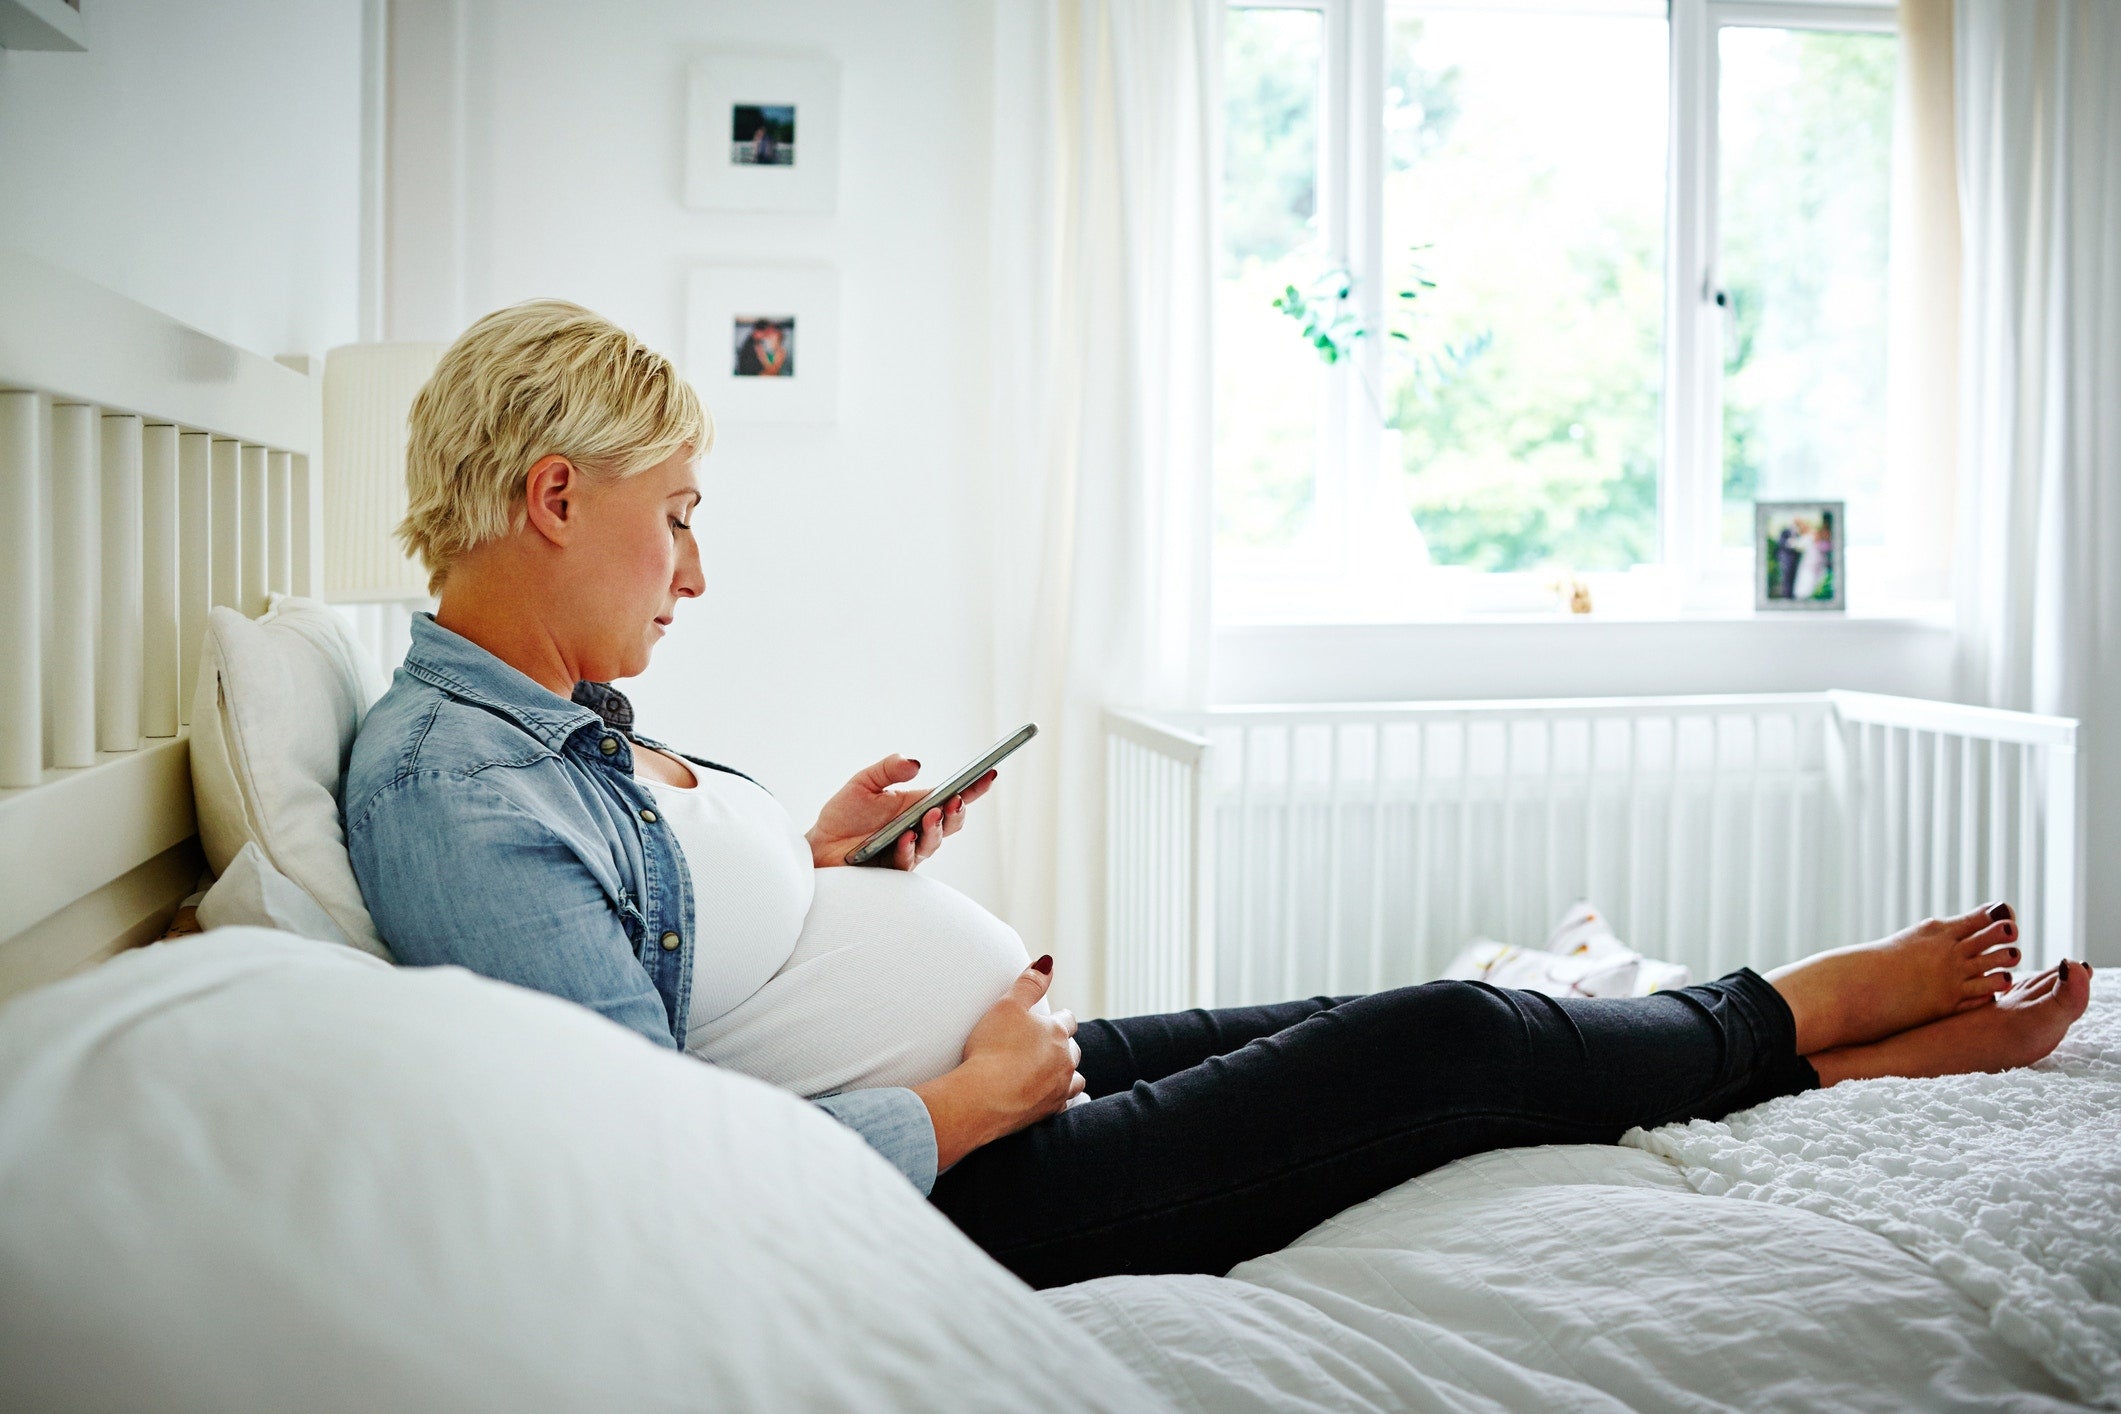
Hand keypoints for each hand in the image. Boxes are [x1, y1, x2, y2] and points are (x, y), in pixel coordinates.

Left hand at [805, 754, 997, 869]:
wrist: (819, 847)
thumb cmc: (844, 814)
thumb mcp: (864, 783)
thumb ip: (888, 769)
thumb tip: (915, 763)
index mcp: (917, 805)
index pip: (952, 796)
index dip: (974, 787)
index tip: (989, 774)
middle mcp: (919, 828)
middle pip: (952, 822)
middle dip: (958, 811)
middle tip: (956, 800)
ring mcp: (909, 850)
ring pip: (934, 842)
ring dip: (936, 828)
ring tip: (931, 814)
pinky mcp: (894, 869)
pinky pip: (908, 861)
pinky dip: (908, 848)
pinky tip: (905, 837)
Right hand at [912, 958, 1083, 1169]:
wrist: (981, 1097)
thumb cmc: (992, 1048)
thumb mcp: (1008, 1005)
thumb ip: (1029, 983)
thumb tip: (1047, 962)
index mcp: (1057, 1033)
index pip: (1068, 1020)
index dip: (1060, 1018)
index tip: (1052, 1019)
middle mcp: (1065, 1061)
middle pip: (1073, 1049)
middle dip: (1064, 1045)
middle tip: (1048, 1045)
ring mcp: (1059, 1088)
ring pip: (1075, 1079)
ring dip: (1067, 1073)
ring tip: (1055, 1072)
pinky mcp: (1048, 1112)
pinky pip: (1064, 1104)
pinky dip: (1060, 1099)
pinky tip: (1052, 1098)